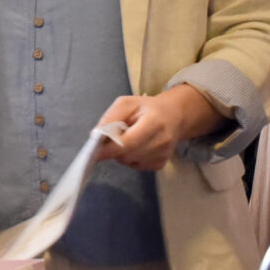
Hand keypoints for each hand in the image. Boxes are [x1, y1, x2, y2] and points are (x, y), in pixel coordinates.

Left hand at [93, 83, 226, 171]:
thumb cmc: (147, 108)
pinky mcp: (161, 164)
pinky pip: (137, 166)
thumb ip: (110, 117)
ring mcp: (163, 155)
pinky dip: (131, 159)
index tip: (95, 151)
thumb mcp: (127, 103)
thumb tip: (95, 135)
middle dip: (114, 149)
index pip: (129, 142)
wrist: (174, 116)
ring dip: (122, 154)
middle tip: (112, 138)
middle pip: (128, 155)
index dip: (110, 148)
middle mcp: (162, 141)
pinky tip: (136, 147)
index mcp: (154, 122)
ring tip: (128, 139)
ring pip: (130, 162)